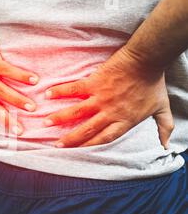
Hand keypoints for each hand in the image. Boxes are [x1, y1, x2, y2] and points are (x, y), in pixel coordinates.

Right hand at [43, 47, 173, 147]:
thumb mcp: (162, 108)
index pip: (103, 139)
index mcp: (124, 121)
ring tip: (45, 123)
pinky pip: (74, 89)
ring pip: (76, 112)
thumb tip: (168, 145)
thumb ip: (164, 127)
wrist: (148, 60)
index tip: (76, 153)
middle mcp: (109, 113)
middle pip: (86, 130)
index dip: (88, 147)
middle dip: (70, 140)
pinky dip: (60, 91)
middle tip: (56, 146)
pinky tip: (48, 94)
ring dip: (59, 118)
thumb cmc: (154, 83)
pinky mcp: (94, 82)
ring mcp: (100, 98)